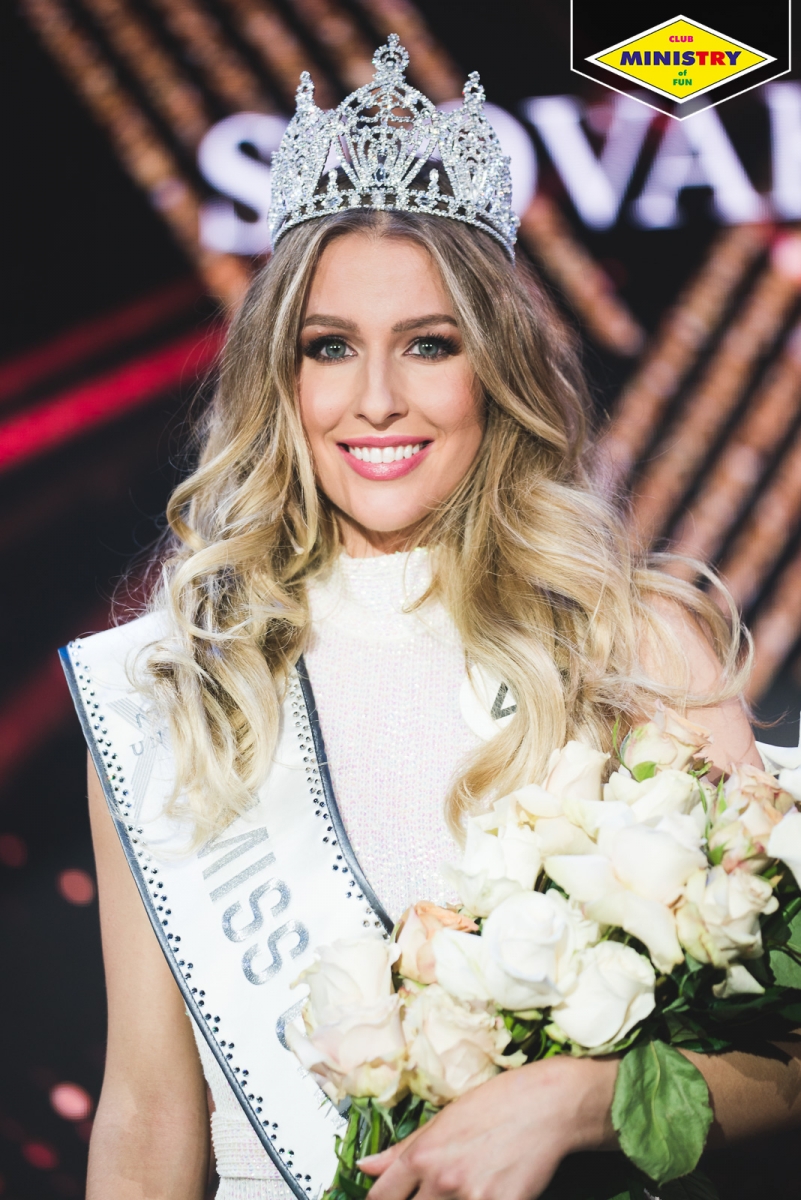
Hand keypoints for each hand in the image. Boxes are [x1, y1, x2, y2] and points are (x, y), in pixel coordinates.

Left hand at [358, 1056, 617, 1199]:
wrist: (546, 1106)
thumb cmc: (496, 1104)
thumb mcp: (444, 1119)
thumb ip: (403, 1149)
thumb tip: (365, 1166)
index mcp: (422, 1154)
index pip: (381, 1198)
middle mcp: (441, 1179)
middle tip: (438, 1192)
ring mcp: (471, 1198)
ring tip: (465, 1188)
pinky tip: (486, 1193)